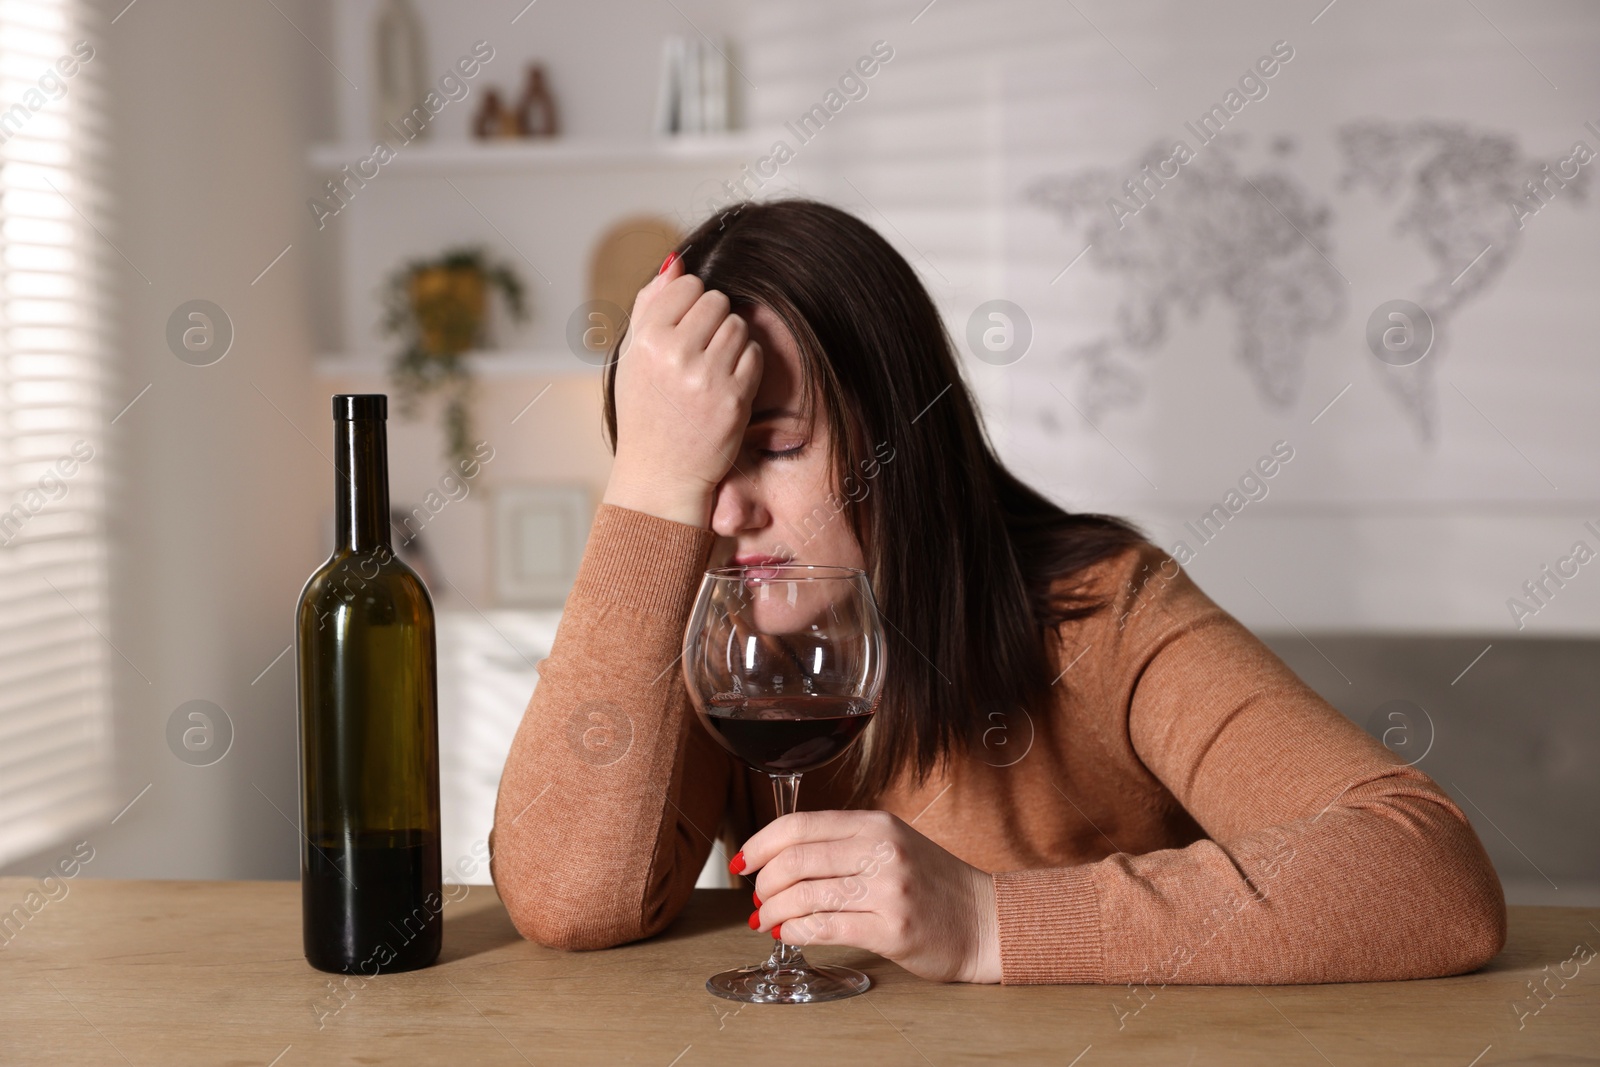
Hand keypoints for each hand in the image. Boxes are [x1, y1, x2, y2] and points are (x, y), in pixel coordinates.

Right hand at [601, 253, 761, 526]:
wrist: (660, 474)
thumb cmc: (646, 411)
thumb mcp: (633, 357)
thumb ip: (651, 305)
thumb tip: (677, 261)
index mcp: (646, 340)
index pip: (688, 285)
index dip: (690, 304)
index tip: (684, 330)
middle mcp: (674, 355)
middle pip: (717, 301)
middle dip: (713, 321)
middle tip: (700, 352)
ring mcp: (706, 377)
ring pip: (739, 326)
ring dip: (732, 342)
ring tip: (713, 367)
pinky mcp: (733, 398)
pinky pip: (754, 355)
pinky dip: (745, 365)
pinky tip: (726, 384)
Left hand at [738, 810, 1001, 983]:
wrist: (985, 920)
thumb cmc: (934, 885)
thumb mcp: (892, 844)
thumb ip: (843, 843)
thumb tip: (779, 857)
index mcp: (877, 824)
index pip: (800, 825)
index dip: (761, 843)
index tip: (744, 860)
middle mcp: (882, 850)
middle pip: (796, 860)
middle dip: (764, 883)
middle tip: (757, 898)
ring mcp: (888, 889)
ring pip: (805, 895)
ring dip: (774, 911)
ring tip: (768, 920)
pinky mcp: (892, 929)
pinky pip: (825, 927)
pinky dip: (797, 932)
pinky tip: (790, 934)